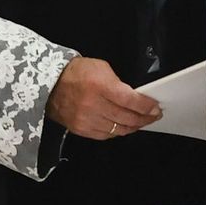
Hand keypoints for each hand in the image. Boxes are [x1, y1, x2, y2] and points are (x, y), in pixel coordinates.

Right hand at [46, 57, 161, 139]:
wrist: (49, 84)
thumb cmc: (78, 72)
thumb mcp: (102, 69)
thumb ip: (119, 84)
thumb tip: (135, 98)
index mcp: (100, 86)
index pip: (130, 101)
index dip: (146, 106)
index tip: (156, 108)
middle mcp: (93, 105)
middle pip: (127, 118)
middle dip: (145, 118)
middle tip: (153, 116)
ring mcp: (86, 120)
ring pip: (118, 129)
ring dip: (134, 127)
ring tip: (142, 122)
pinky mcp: (81, 129)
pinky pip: (105, 135)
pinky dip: (118, 132)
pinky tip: (124, 127)